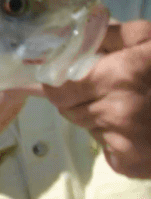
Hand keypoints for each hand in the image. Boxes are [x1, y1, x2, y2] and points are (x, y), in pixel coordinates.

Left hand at [43, 19, 150, 177]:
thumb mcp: (149, 40)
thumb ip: (108, 33)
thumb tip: (69, 35)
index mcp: (117, 78)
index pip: (57, 89)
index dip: (58, 83)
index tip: (64, 78)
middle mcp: (116, 114)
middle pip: (67, 109)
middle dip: (76, 99)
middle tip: (100, 90)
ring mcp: (124, 144)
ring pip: (87, 127)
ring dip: (96, 117)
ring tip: (125, 106)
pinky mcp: (129, 164)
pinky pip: (106, 149)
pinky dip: (115, 139)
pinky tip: (137, 128)